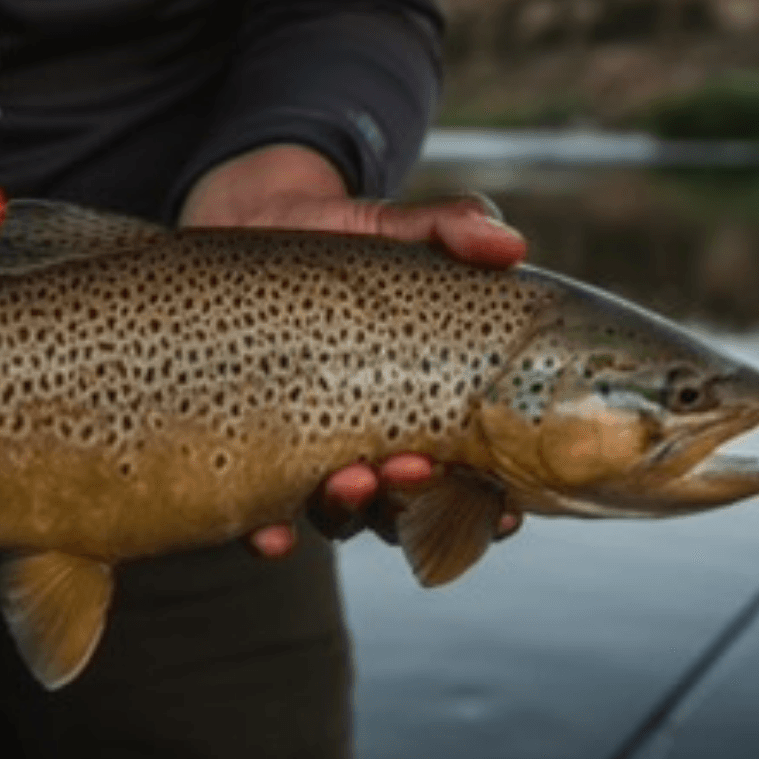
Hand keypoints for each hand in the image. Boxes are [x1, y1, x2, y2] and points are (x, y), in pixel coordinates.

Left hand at [179, 145, 527, 556]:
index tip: (509, 505)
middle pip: (407, 508)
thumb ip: (452, 229)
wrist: (249, 224)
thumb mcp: (398, 229)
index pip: (473, 477)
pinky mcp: (249, 450)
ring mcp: (311, 455)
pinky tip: (272, 534)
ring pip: (339, 517)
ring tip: (353, 479)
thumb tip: (509, 245)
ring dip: (351, 511)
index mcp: (425, 408)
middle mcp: (373, 447)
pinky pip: (259, 514)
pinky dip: (269, 534)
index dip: (495, 506)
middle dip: (415, 500)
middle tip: (415, 468)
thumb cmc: (342, 241)